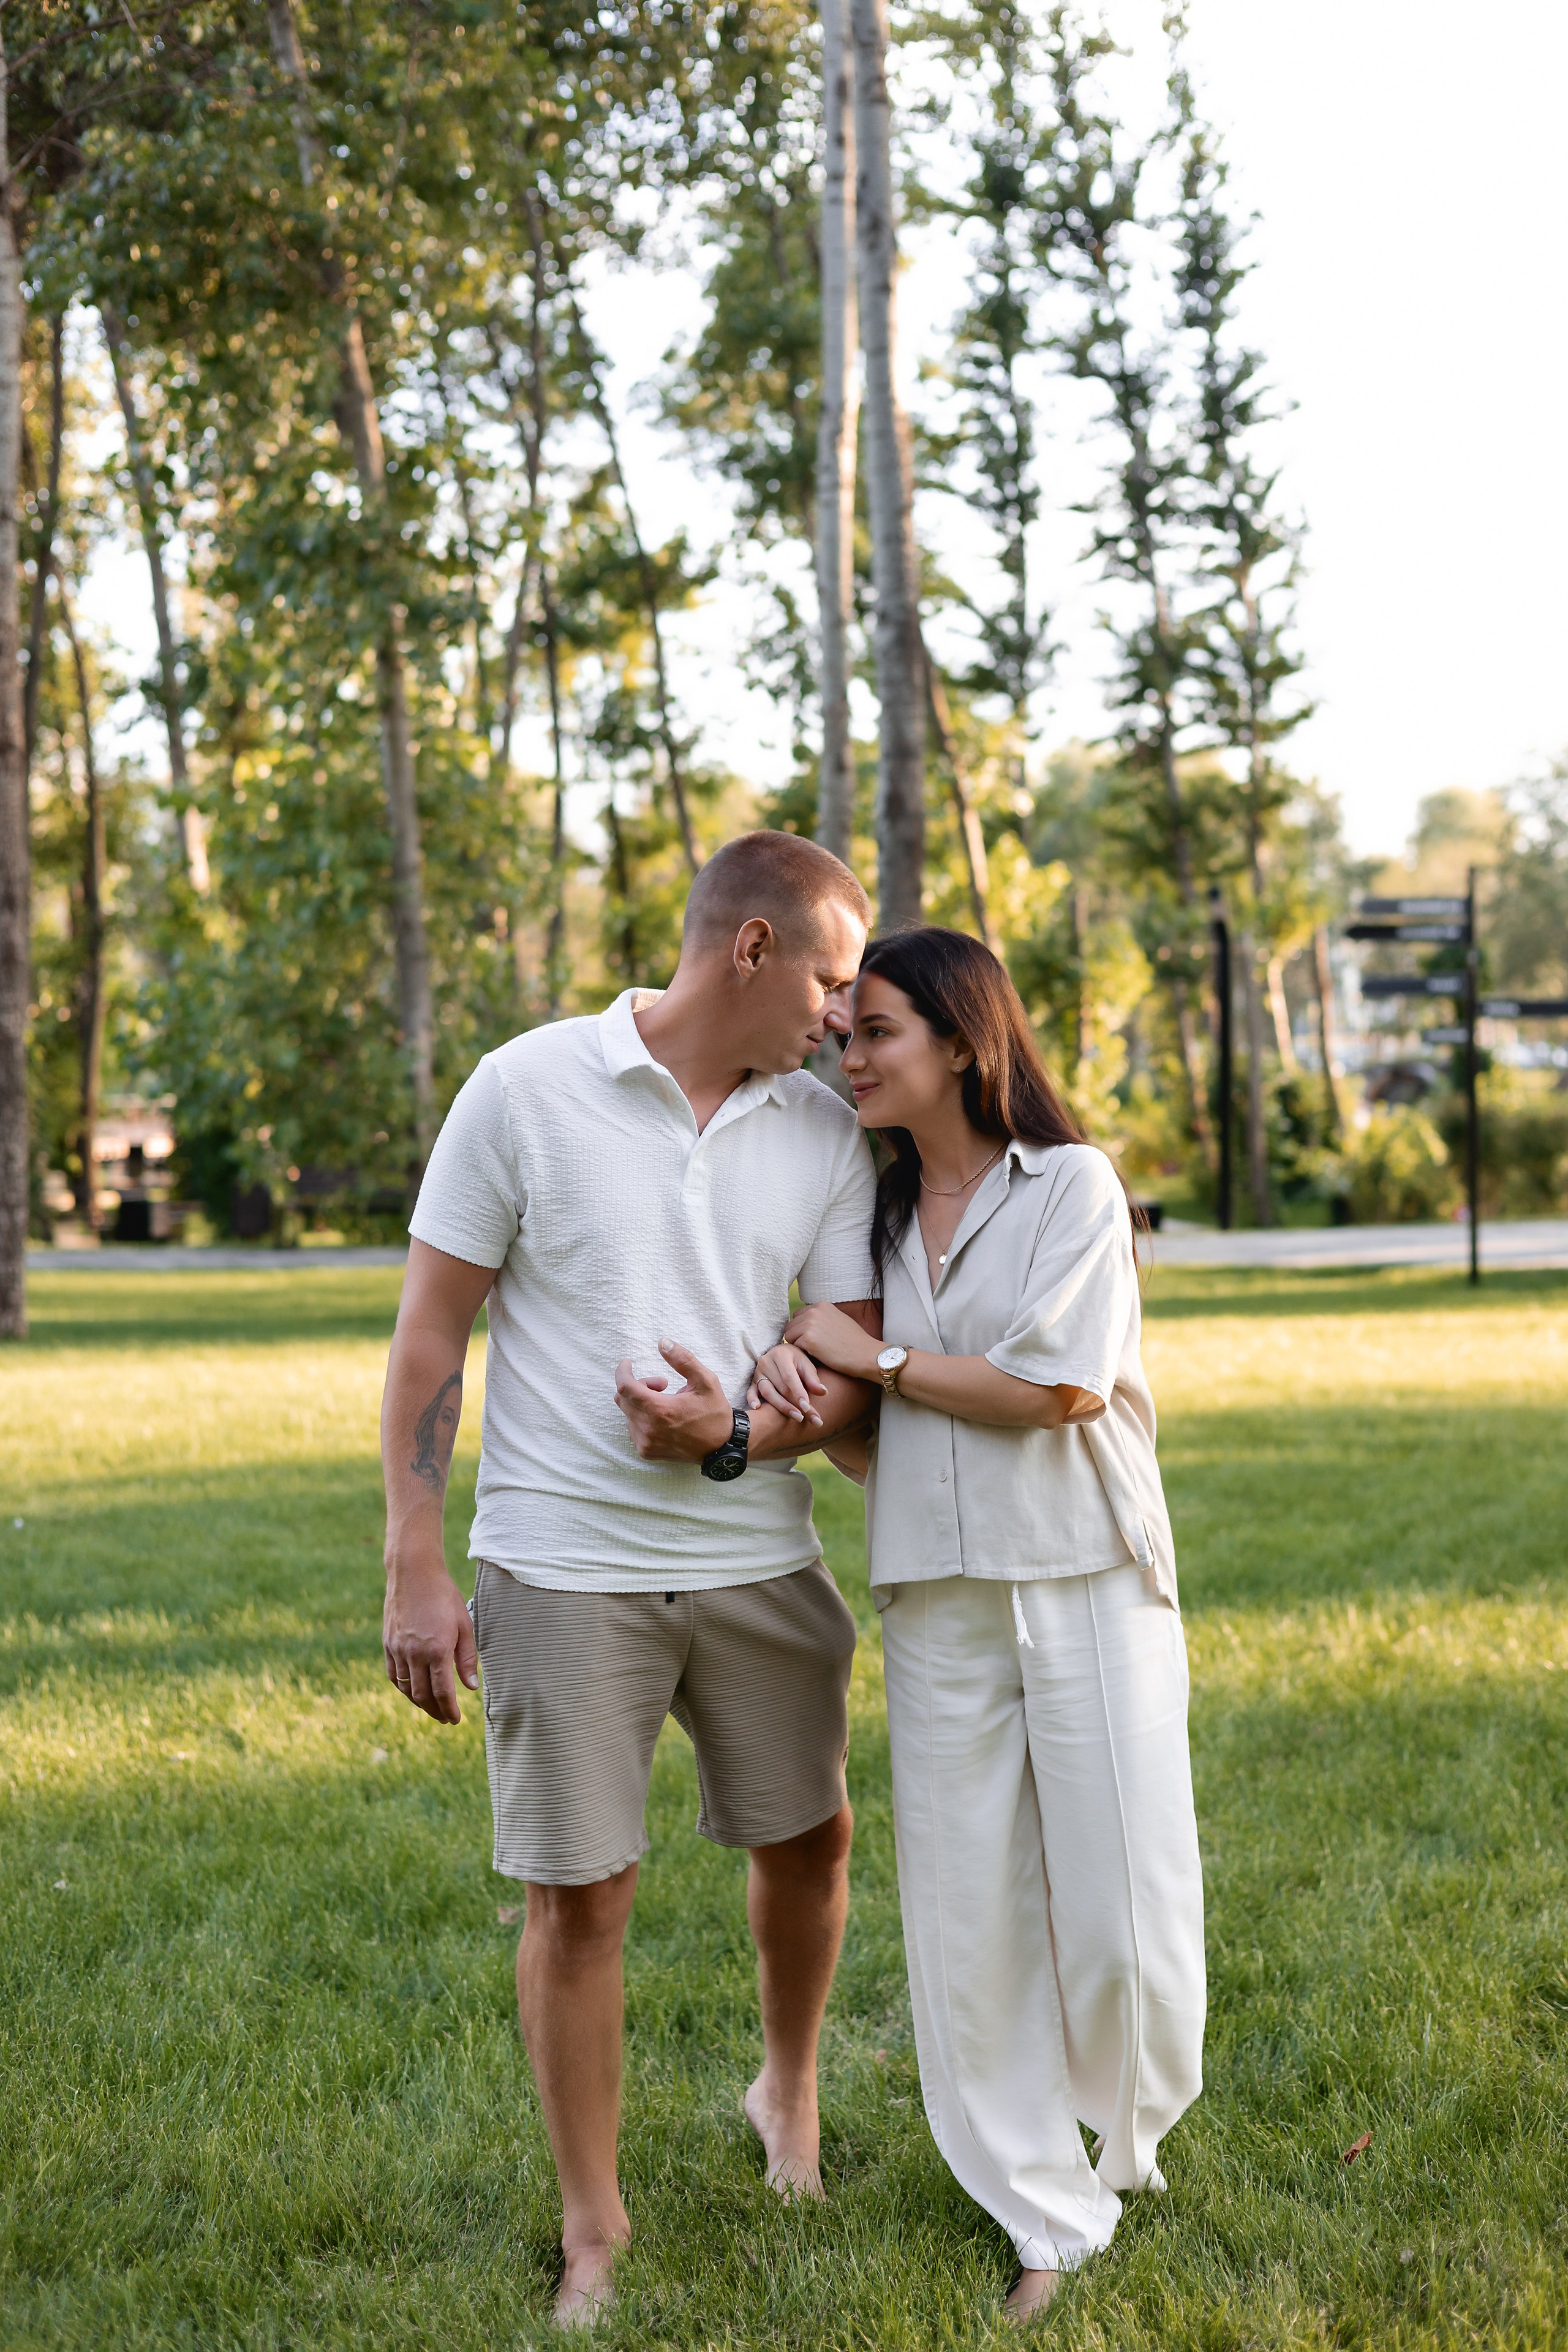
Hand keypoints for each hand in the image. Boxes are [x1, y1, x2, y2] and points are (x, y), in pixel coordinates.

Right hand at [383, 1551, 478, 1724]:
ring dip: (419, 1703)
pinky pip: (393, 1675)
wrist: (413, 1572)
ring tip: (432, 1708)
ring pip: (406, 1689)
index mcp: (437, 1649)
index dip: (450, 1710)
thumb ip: (466, 1658)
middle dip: (435, 1712)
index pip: (443, 1692)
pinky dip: (403, 1688)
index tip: (456, 1719)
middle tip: (445, 1719)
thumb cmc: (444, 1596)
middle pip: (422, 1696)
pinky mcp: (388, 1644)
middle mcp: (414, 1653)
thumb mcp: (464, 1624)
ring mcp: (398, 1649)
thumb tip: (471, 1687)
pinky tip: (413, 1691)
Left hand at [615, 1340, 735, 1461]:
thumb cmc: (714, 1413)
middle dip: (639, 1385)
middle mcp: (648, 1429)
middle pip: (623, 1399)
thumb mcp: (705, 1381)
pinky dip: (642, 1417)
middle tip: (663, 1384)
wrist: (721, 1446)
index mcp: (660, 1410)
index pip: (625, 1387)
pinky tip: (662, 1417)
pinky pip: (632, 1428)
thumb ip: (683, 1360)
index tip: (628, 1363)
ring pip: (628, 1413)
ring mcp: (646, 1443)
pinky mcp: (646, 1452)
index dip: (622, 1371)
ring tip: (666, 1401)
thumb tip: (662, 1342)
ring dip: (641, 1402)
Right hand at [747, 1342, 828, 1424]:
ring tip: (796, 1417)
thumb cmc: (797, 1360)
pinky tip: (757, 1408)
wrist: (782, 1353)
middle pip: (780, 1387)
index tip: (807, 1408)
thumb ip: (813, 1379)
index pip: (790, 1377)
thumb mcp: (807, 1365)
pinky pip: (750, 1391)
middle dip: (794, 1404)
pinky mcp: (752, 1381)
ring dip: (781, 1406)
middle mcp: (766, 1362)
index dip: (798, 1393)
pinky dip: (752, 1400)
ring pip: (767, 1392)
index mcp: (781, 1354)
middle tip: (807, 1418)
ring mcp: (758, 1372)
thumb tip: (823, 1392)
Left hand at [783, 1301, 882, 1381]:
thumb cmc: (855, 1341)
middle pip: (790, 1325)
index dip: (802, 1329)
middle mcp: (814, 1311)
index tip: (813, 1338)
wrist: (865, 1354)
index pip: (797, 1315)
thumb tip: (806, 1322)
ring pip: (789, 1336)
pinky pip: (794, 1347)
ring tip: (815, 1351)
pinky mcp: (808, 1340)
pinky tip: (817, 1356)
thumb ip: (822, 1317)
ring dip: (798, 1345)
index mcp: (821, 1305)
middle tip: (812, 1347)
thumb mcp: (838, 1319)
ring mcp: (810, 1324)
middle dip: (797, 1337)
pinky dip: (803, 1353)